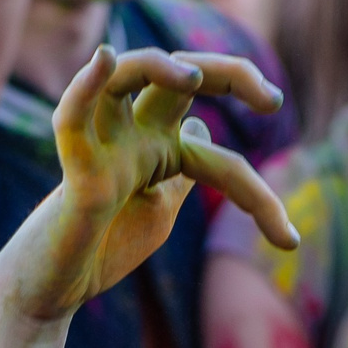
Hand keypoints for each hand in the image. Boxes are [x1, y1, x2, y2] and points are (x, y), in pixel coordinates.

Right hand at [0, 46, 297, 325]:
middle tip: (272, 101)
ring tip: (193, 79)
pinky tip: (103, 59)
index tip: (289, 242)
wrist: (58, 289)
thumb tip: (203, 129)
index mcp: (159, 150)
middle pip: (179, 80)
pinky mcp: (75, 169)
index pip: (216, 152)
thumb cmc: (103, 248)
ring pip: (128, 76)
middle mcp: (134, 135)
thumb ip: (182, 173)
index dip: (255, 191)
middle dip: (229, 76)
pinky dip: (85, 86)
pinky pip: (73, 117)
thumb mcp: (160, 208)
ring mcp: (104, 145)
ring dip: (159, 68)